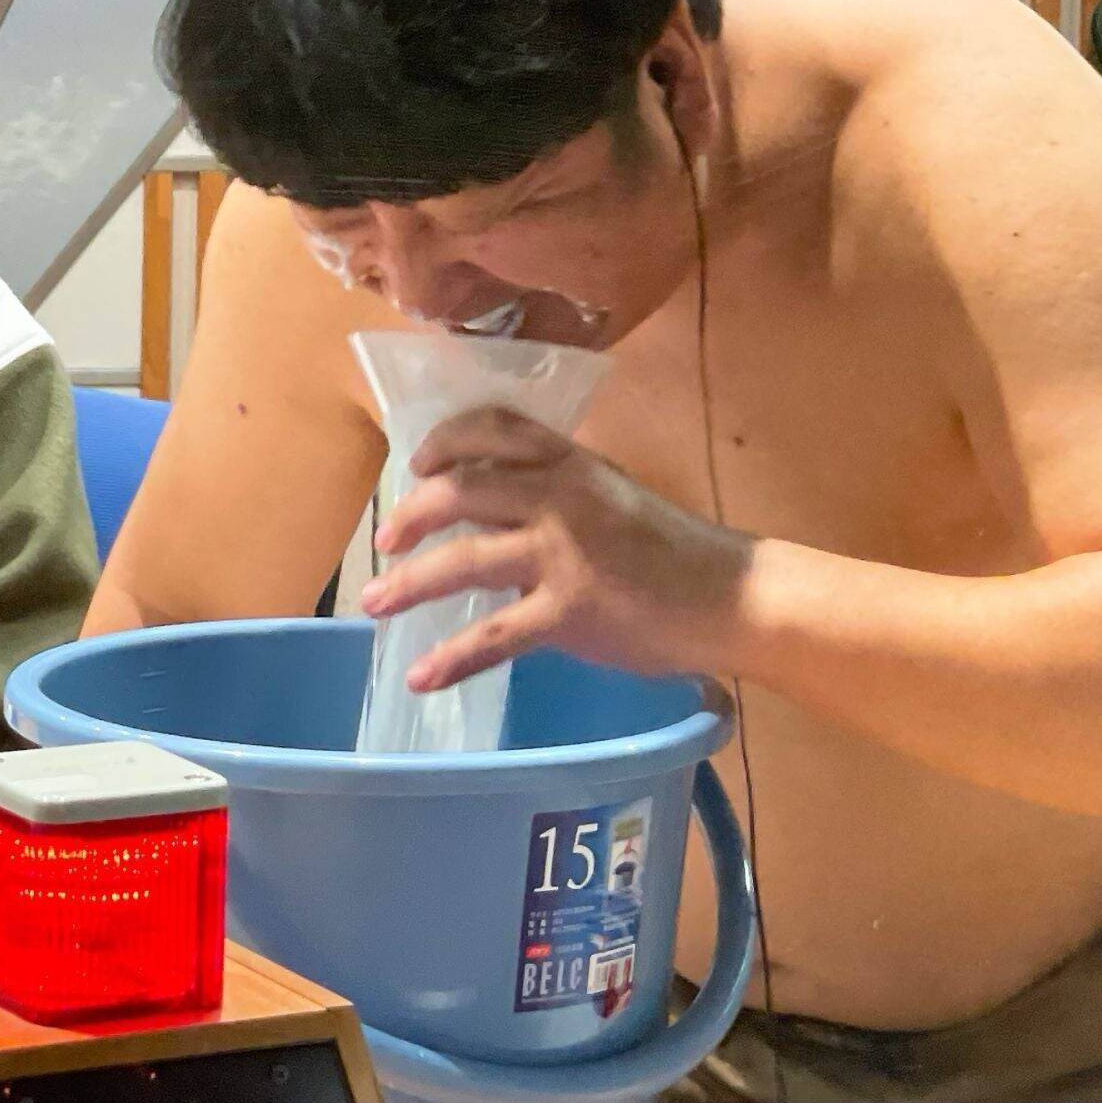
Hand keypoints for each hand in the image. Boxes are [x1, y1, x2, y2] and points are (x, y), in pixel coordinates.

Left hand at [359, 408, 752, 691]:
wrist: (729, 595)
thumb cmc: (671, 550)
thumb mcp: (612, 497)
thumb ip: (555, 498)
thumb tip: (492, 521)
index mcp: (572, 461)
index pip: (496, 426)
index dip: (447, 438)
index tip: (418, 461)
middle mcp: (562, 495)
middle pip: (464, 487)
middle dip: (412, 512)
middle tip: (384, 538)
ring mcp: (565, 551)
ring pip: (467, 558)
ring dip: (410, 583)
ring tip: (373, 604)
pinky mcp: (572, 608)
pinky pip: (496, 634)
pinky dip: (451, 657)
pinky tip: (421, 676)